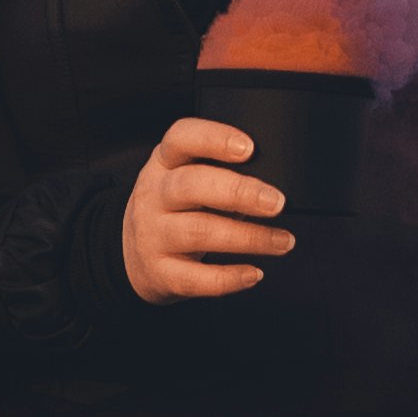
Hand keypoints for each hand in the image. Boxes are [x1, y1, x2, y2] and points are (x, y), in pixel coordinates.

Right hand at [123, 116, 290, 302]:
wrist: (135, 256)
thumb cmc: (177, 210)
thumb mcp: (188, 179)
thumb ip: (222, 174)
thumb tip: (272, 188)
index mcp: (164, 163)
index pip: (181, 139)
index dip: (214, 139)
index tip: (249, 148)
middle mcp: (153, 195)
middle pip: (192, 186)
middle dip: (239, 192)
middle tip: (277, 203)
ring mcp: (153, 235)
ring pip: (198, 232)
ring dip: (247, 237)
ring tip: (282, 241)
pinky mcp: (160, 273)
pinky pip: (196, 278)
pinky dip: (229, 278)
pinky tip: (254, 274)